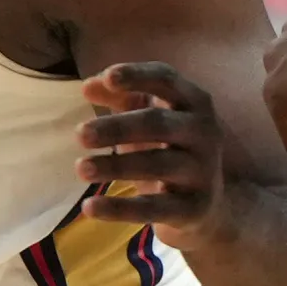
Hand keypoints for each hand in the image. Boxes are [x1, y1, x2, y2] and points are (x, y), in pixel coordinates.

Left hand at [77, 63, 227, 237]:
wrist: (207, 206)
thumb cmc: (169, 149)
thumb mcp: (148, 119)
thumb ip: (120, 97)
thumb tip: (88, 85)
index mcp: (194, 102)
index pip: (167, 79)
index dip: (138, 76)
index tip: (108, 77)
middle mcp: (205, 132)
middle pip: (157, 123)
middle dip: (117, 128)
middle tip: (80, 134)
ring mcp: (203, 171)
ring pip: (156, 165)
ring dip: (115, 166)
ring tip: (80, 168)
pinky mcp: (194, 209)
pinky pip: (154, 208)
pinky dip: (120, 209)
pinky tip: (89, 207)